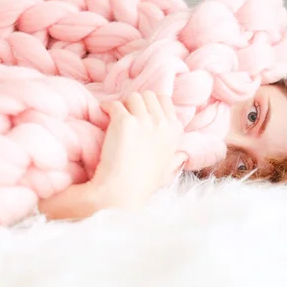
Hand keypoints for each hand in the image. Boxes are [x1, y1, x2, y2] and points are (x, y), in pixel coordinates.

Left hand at [90, 91, 185, 209]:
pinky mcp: (124, 122)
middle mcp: (162, 122)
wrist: (123, 191)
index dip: (151, 104)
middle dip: (137, 102)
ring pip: (132, 97)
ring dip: (124, 104)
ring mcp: (144, 120)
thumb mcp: (169, 169)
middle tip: (126, 113)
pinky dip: (107, 108)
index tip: (141, 112)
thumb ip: (177, 158)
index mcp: (174, 130)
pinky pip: (115, 104)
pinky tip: (104, 115)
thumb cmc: (144, 183)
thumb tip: (183, 156)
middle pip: (148, 95)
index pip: (165, 100)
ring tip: (115, 115)